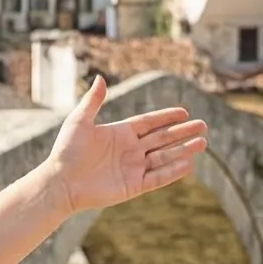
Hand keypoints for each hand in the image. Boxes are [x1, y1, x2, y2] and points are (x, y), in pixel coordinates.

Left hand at [43, 76, 208, 215]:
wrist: (59, 182)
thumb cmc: (66, 151)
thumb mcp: (79, 122)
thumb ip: (93, 101)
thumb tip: (100, 77)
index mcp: (118, 134)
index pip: (148, 123)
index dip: (166, 117)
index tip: (184, 112)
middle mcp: (128, 150)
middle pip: (161, 138)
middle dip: (182, 132)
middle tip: (203, 125)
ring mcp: (132, 168)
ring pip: (164, 157)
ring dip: (183, 150)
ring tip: (203, 142)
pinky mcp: (133, 186)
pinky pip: (158, 177)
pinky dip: (173, 171)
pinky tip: (189, 163)